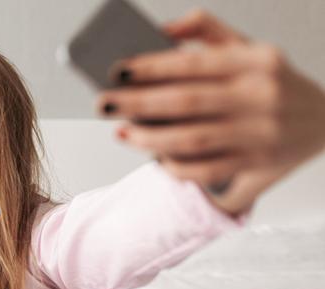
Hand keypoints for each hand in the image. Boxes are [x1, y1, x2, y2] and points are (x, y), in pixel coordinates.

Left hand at [98, 9, 324, 214]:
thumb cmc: (272, 80)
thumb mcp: (249, 47)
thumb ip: (207, 30)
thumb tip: (161, 31)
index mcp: (256, 61)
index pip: (194, 63)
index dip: (151, 67)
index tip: (116, 70)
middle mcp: (261, 96)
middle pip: (187, 103)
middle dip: (138, 104)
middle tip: (104, 104)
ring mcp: (261, 133)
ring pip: (193, 140)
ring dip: (149, 139)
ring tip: (120, 132)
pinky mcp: (258, 164)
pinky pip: (208, 170)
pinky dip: (177, 166)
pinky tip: (154, 158)